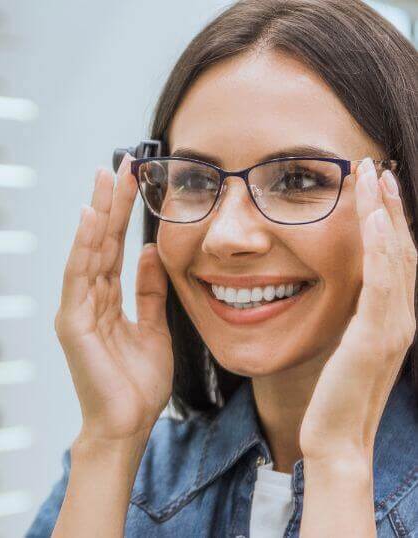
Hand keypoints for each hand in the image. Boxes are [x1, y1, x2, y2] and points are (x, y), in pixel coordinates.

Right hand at [56, 154, 172, 442]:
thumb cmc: (137, 386)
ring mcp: (75, 309)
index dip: (120, 213)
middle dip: (107, 201)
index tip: (131, 178)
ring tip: (105, 177)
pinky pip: (79, 276)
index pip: (112, 248)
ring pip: (87, 251)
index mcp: (102, 301)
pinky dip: (82, 245)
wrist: (126, 427)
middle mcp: (84, 299)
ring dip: (97, 213)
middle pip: (97, 241)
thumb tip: (153, 252)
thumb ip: (149, 291)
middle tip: (119, 162)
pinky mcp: (72, 322)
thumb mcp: (153, 328)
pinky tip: (89, 218)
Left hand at [300, 158, 416, 462]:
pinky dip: (380, 247)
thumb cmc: (332, 396)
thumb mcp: (342, 346)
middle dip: (390, 203)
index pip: (394, 257)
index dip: (389, 218)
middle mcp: (402, 316)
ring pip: (396, 256)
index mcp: (393, 317)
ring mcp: (394, 326)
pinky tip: (374, 219)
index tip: (376, 184)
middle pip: (401, 247)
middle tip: (376, 165)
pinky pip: (382, 282)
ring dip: (385, 212)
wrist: (336, 438)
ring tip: (373, 176)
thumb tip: (336, 290)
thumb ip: (349, 317)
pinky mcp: (377, 336)